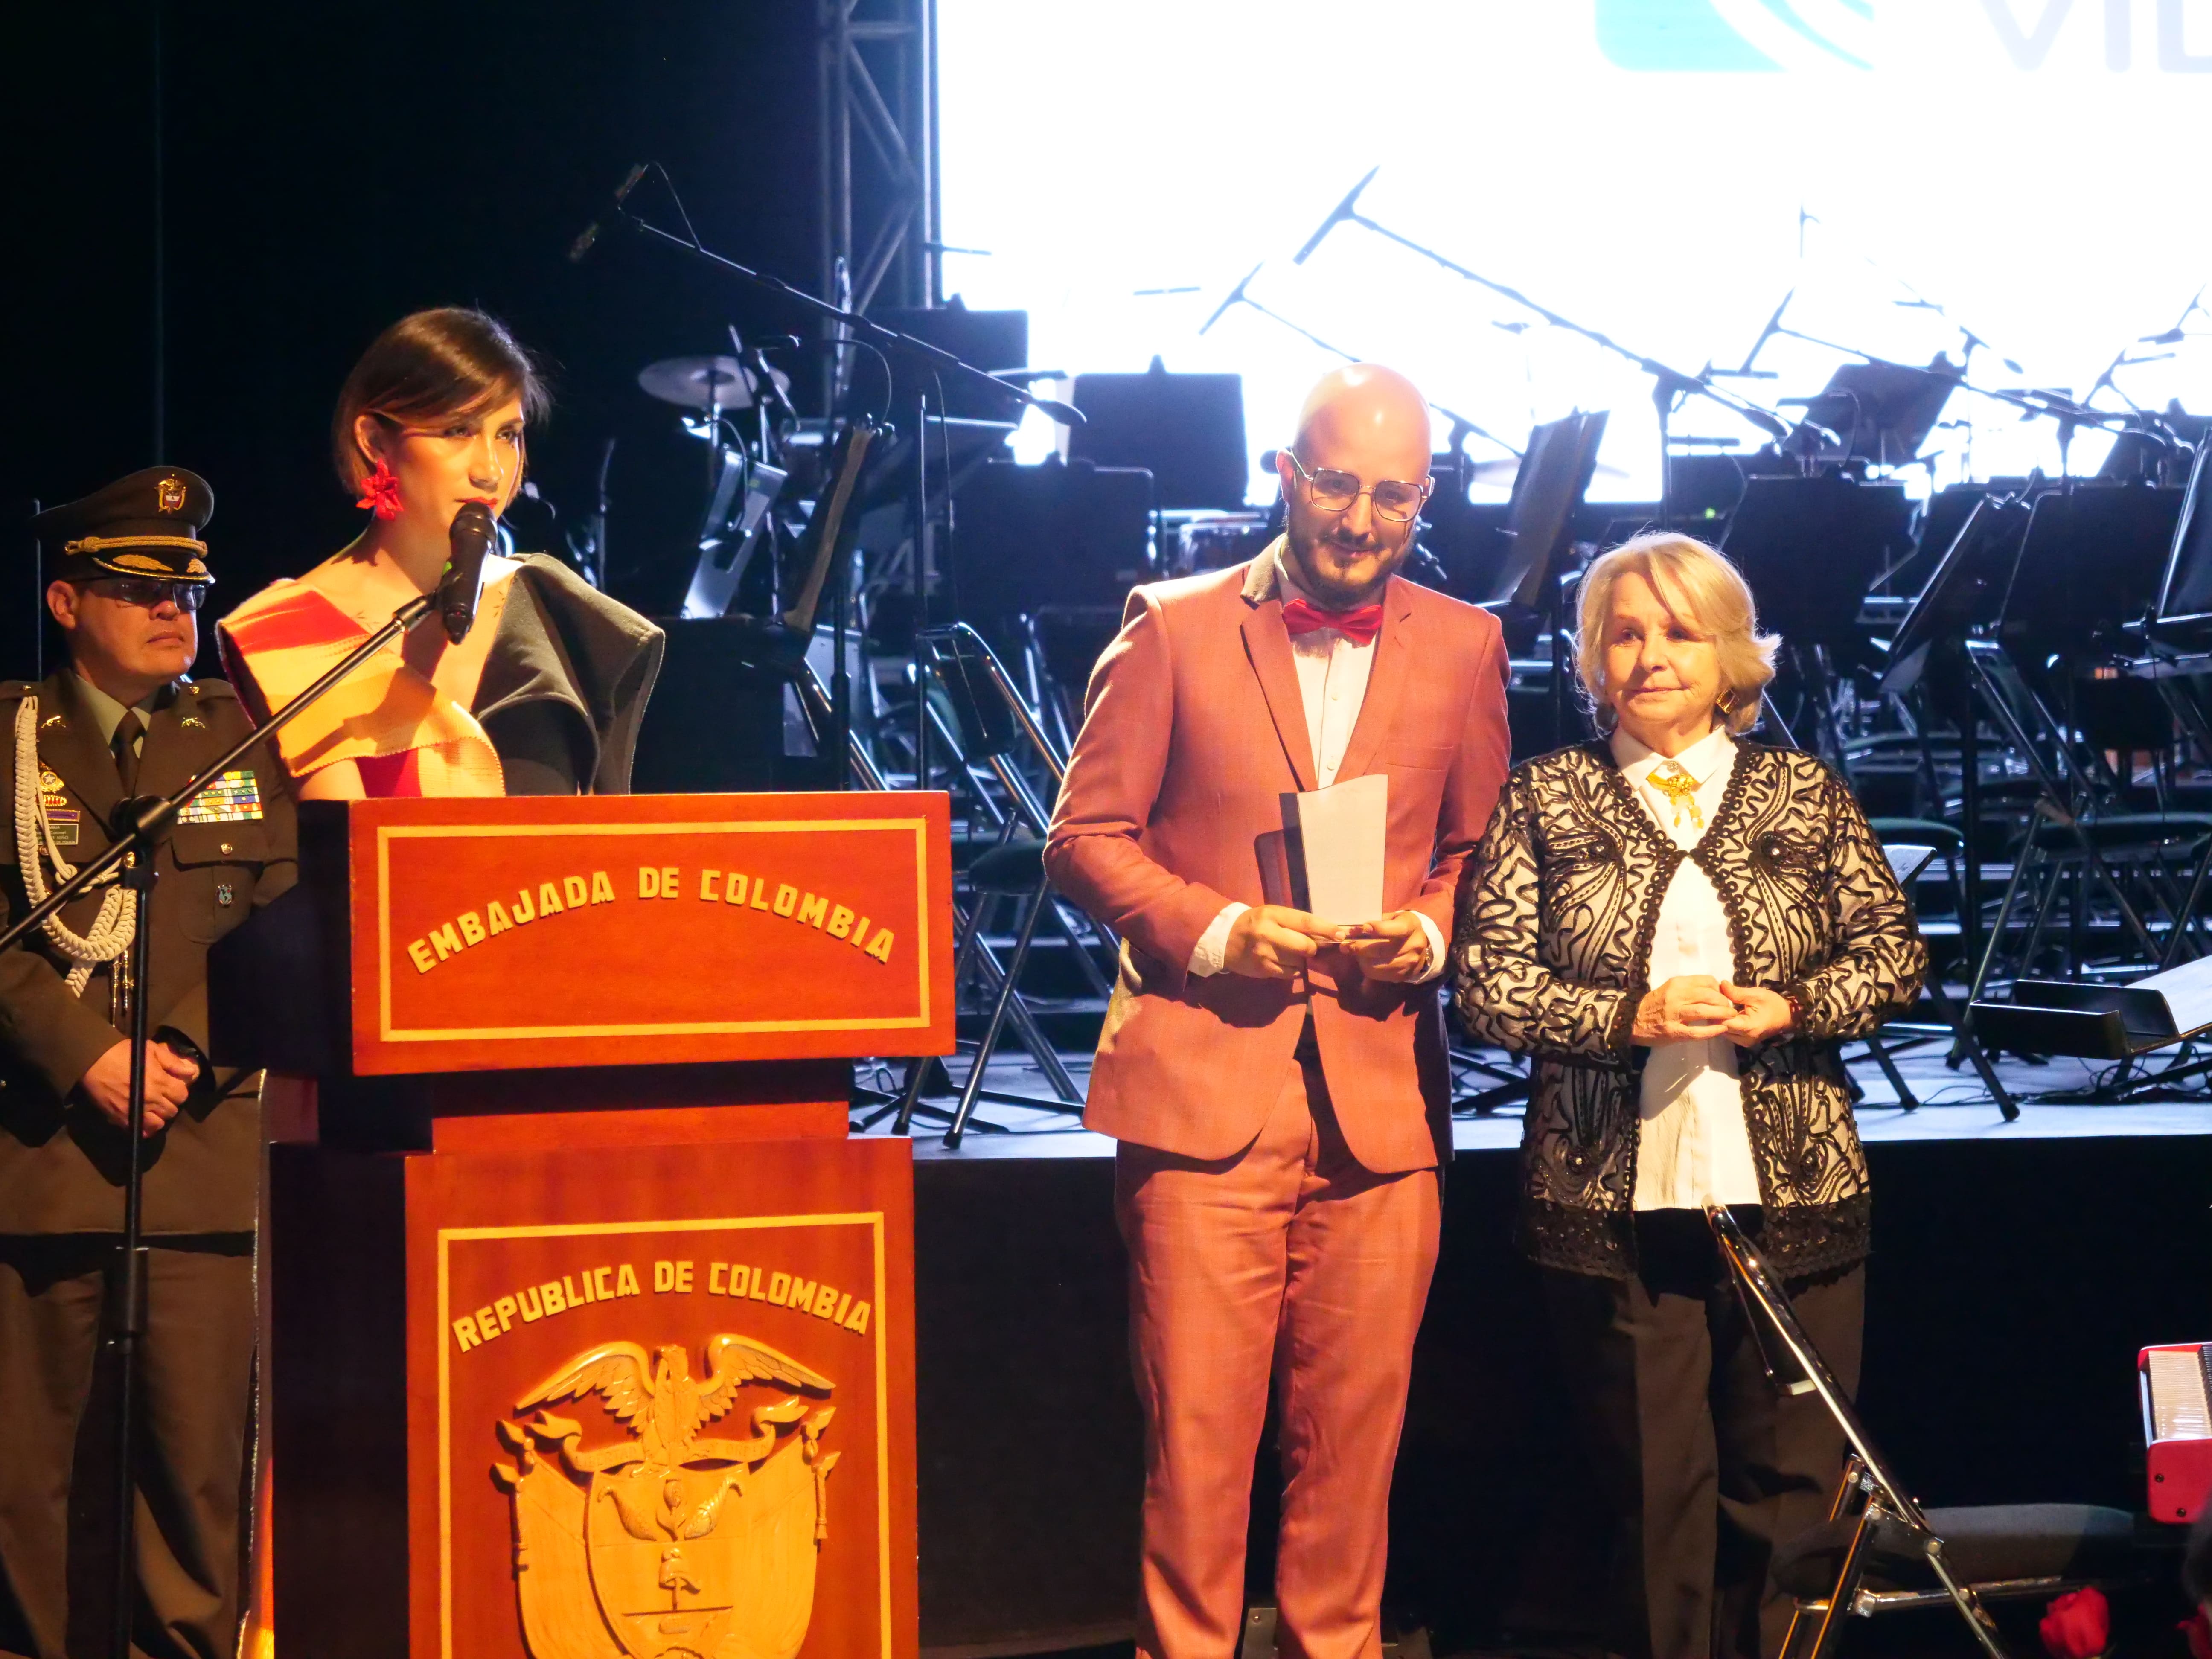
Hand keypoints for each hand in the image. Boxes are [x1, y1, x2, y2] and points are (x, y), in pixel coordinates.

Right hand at [77, 1040, 198, 1136]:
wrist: (93, 1061)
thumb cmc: (123, 1052)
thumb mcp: (151, 1050)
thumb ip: (172, 1062)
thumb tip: (191, 1071)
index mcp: (160, 1082)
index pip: (182, 1095)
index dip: (179, 1090)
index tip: (172, 1086)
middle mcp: (151, 1099)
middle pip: (172, 1110)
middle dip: (170, 1103)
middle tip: (162, 1096)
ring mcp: (136, 1111)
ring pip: (158, 1124)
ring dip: (159, 1117)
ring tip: (153, 1108)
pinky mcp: (121, 1118)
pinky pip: (141, 1131)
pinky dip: (145, 1128)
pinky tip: (143, 1119)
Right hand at [1222, 905, 1340, 979]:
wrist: (1225, 939)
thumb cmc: (1254, 923)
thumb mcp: (1272, 915)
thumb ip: (1295, 923)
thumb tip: (1326, 935)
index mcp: (1272, 914)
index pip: (1305, 922)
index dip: (1326, 928)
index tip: (1340, 934)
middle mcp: (1268, 933)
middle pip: (1305, 946)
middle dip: (1312, 948)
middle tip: (1308, 947)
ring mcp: (1265, 954)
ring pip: (1299, 961)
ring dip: (1300, 959)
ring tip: (1289, 952)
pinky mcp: (1263, 970)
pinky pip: (1291, 973)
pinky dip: (1293, 969)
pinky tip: (1282, 962)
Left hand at [1338, 911, 1431, 982]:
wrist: (1418, 945)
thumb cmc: (1398, 927)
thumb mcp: (1392, 918)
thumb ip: (1375, 921)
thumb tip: (1351, 930)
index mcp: (1412, 925)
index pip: (1397, 929)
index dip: (1380, 929)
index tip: (1364, 928)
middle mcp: (1415, 945)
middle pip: (1384, 949)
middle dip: (1361, 947)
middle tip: (1345, 945)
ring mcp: (1411, 962)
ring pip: (1379, 965)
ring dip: (1362, 959)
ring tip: (1352, 953)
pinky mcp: (1404, 975)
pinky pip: (1380, 975)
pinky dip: (1368, 968)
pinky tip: (1363, 961)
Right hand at [1632, 975, 1737, 1043]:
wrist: (1632, 1021)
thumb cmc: (1653, 1004)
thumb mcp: (1669, 989)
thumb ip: (1688, 988)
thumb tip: (1713, 989)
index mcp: (1676, 983)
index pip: (1706, 981)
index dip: (1720, 988)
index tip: (1724, 995)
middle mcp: (1675, 996)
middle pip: (1708, 995)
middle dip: (1724, 1002)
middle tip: (1730, 1008)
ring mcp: (1674, 1014)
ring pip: (1704, 1011)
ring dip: (1721, 1014)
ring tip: (1731, 1017)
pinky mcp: (1673, 1031)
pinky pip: (1696, 1031)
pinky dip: (1711, 1031)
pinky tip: (1721, 1030)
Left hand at [1719, 982, 1796, 1046]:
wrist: (1786, 1016)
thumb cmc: (1773, 1004)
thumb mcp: (1756, 995)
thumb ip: (1737, 992)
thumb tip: (1721, 984)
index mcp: (1749, 1028)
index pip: (1723, 1022)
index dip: (1716, 1010)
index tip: (1714, 999)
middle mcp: (1745, 1039)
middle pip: (1720, 1027)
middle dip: (1716, 1014)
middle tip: (1714, 1001)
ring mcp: (1744, 1042)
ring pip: (1722, 1031)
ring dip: (1720, 1019)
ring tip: (1720, 1006)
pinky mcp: (1743, 1042)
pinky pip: (1728, 1032)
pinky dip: (1725, 1023)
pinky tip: (1726, 1013)